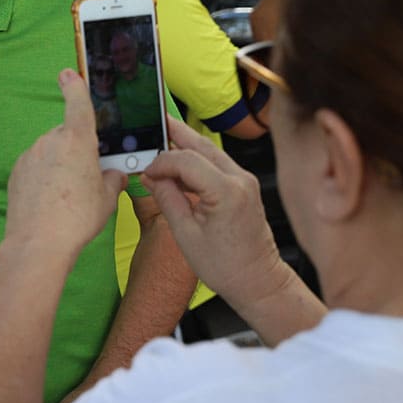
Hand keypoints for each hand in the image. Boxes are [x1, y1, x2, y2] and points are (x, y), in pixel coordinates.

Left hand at [4, 69, 127, 255]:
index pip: (78, 104)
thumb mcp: (107, 199)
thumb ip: (113, 179)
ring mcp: (30, 155)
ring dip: (59, 166)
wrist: (38, 242)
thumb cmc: (77, 219)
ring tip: (67, 197)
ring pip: (51, 153)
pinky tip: (49, 200)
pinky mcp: (17, 171)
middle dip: (77, 151)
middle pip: (68, 137)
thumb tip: (114, 175)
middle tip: (87, 179)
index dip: (75, 86)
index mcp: (78, 141)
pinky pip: (35, 167)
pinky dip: (43, 178)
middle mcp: (51, 142)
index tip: (67, 74)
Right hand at [139, 117, 281, 303]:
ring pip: (211, 151)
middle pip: (201, 145)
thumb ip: (167, 199)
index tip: (146, 171)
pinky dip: (197, 159)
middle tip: (155, 121)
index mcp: (226, 192)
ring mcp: (245, 181)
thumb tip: (152, 177)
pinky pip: (217, 163)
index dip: (161, 161)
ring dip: (186, 144)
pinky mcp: (244, 186)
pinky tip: (181, 163)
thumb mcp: (185, 235)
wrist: (257, 280)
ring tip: (164, 136)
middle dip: (176, 133)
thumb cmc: (226, 266)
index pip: (186, 160)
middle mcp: (240, 180)